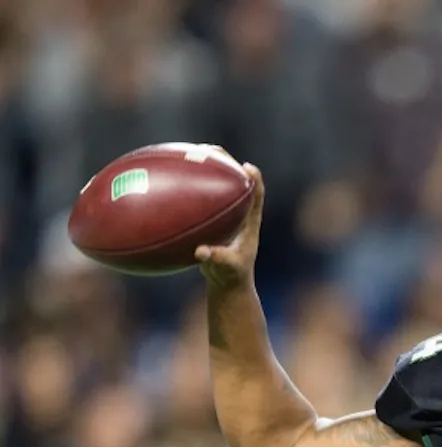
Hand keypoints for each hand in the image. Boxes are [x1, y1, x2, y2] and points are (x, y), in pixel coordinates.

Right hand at [196, 160, 264, 288]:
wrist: (227, 281)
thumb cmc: (231, 275)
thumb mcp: (227, 268)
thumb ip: (218, 259)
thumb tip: (201, 251)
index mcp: (249, 222)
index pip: (256, 195)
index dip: (254, 180)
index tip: (246, 167)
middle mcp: (238, 212)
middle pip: (236, 180)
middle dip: (225, 162)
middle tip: (211, 149)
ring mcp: (224, 212)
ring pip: (217, 183)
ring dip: (205, 167)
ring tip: (189, 151)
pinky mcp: (210, 216)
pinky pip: (198, 195)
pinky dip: (185, 185)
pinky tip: (165, 176)